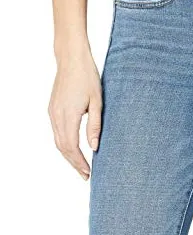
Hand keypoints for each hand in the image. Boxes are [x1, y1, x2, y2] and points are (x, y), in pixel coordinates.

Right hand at [48, 48, 101, 179]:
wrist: (71, 59)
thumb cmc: (88, 77)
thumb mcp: (97, 101)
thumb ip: (95, 125)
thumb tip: (94, 147)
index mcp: (68, 115)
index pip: (71, 147)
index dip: (79, 162)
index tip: (88, 172)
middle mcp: (56, 116)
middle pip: (62, 148)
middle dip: (73, 163)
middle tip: (85, 175)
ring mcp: (52, 112)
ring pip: (58, 141)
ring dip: (68, 155)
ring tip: (81, 165)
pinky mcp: (52, 109)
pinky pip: (56, 132)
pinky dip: (64, 144)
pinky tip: (73, 148)